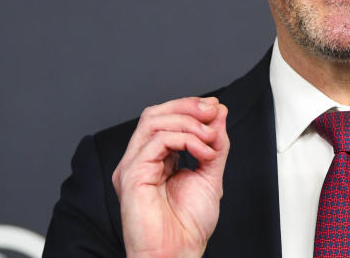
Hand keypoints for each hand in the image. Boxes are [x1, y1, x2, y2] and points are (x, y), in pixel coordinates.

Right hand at [112, 97, 229, 257]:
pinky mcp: (132, 175)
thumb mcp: (210, 174)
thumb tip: (218, 113)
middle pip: (154, 113)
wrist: (178, 253)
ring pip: (153, 121)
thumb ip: (214, 144)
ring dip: (189, 123)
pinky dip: (185, 140)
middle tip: (212, 112)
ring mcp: (133, 166)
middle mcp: (140, 160)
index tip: (216, 109)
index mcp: (155, 159)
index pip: (165, 118)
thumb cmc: (188, 226)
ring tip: (210, 138)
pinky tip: (203, 152)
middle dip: (187, 106)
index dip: (189, 107)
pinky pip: (156, 142)